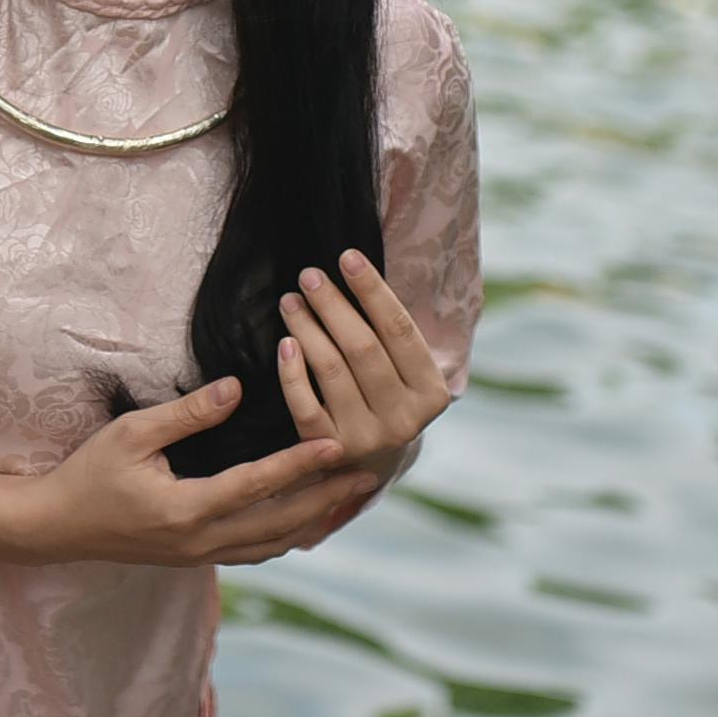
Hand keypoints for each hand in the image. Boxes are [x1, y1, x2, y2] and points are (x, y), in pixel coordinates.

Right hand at [18, 375, 379, 567]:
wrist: (55, 527)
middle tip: (367, 476)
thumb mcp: (131, 433)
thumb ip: (187, 413)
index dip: (299, 465)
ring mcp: (199, 556)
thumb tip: (236, 388)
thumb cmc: (89, 473)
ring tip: (348, 498)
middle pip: (279, 525)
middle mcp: (200, 542)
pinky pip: (254, 550)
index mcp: (185, 510)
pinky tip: (306, 518)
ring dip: (313, 521)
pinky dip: (286, 534)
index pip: (256, 486)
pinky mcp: (196, 557)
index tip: (337, 445)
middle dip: (326, 500)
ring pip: (271, 545)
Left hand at [275, 247, 452, 494]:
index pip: (400, 330)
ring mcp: (366, 437)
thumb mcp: (405, 369)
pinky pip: (303, 405)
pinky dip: (291, 372)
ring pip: (331, 370)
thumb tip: (355, 266)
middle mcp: (404, 420)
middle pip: (362, 347)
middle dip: (332, 304)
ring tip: (290, 300)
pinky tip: (285, 343)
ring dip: (307, 328)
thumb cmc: (385, 393)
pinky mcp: (329, 450)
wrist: (371, 459)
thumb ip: (391, 331)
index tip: (347, 257)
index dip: (372, 290)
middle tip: (309, 275)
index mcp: (431, 393)